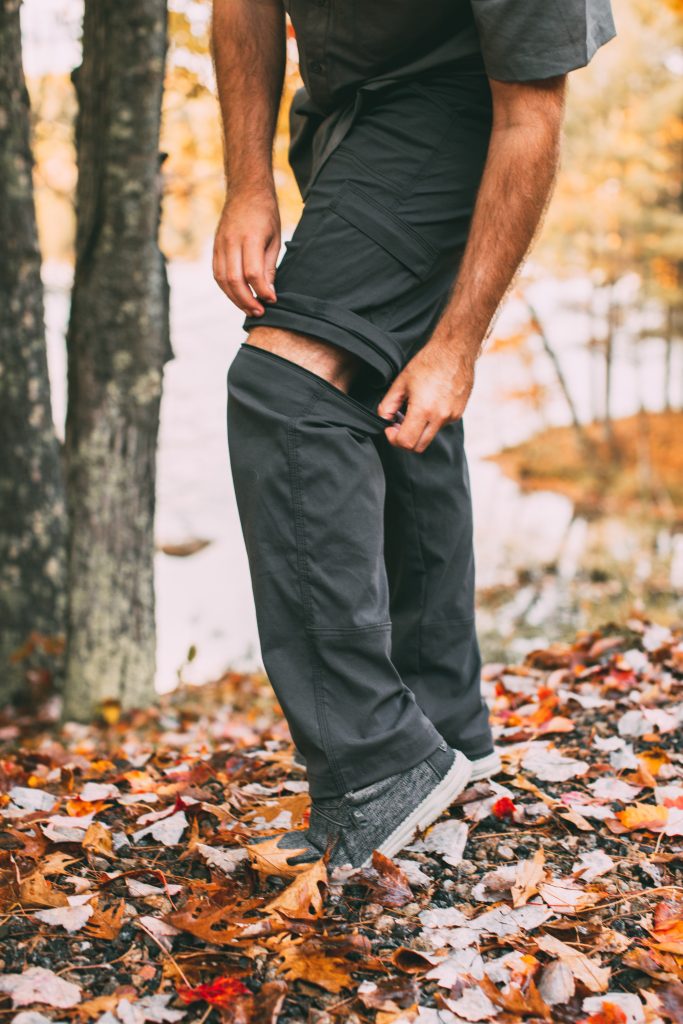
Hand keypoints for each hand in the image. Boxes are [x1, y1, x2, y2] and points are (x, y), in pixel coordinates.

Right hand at [213, 185, 280, 315]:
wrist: (245, 190)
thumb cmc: (265, 214)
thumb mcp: (274, 238)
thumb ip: (269, 266)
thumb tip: (268, 293)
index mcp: (249, 237)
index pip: (252, 272)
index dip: (261, 291)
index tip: (272, 300)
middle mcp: (231, 241)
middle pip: (234, 279)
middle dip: (247, 300)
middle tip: (259, 312)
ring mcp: (220, 244)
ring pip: (222, 279)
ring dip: (235, 298)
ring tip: (249, 309)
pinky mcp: (215, 247)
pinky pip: (217, 273)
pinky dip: (226, 288)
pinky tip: (238, 296)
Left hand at [377, 340, 475, 452]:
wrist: (455, 351)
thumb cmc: (428, 363)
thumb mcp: (401, 382)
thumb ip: (388, 404)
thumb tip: (384, 419)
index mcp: (424, 410)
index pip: (406, 442)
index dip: (393, 439)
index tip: (390, 427)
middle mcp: (440, 417)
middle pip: (418, 447)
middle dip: (405, 440)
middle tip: (398, 424)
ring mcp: (451, 416)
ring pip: (430, 436)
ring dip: (419, 430)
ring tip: (414, 408)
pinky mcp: (458, 413)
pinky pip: (440, 425)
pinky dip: (431, 420)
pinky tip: (429, 403)